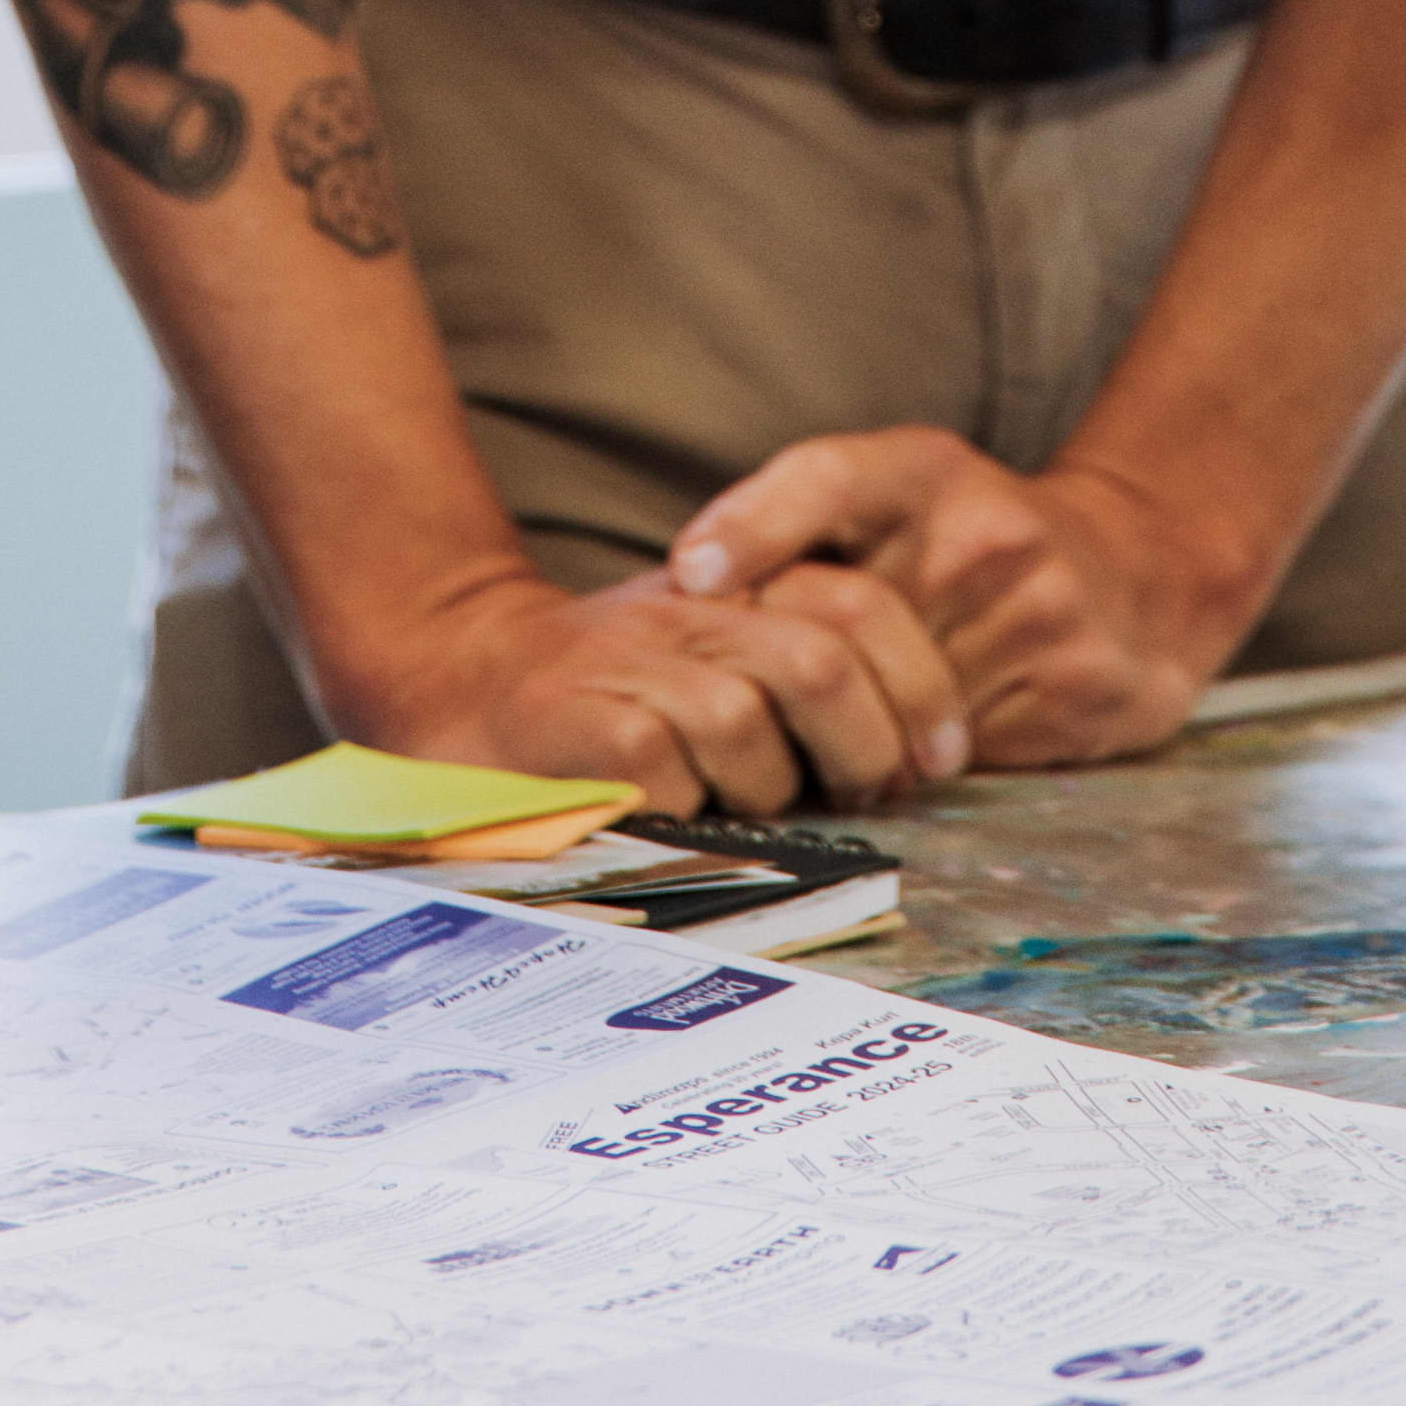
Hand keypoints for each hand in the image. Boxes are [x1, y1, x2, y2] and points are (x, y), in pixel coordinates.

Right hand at [346, 554, 971, 817]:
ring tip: (749, 813)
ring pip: (747, 722)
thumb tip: (918, 759)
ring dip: (767, 790)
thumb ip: (804, 682)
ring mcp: (635, 661)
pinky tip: (680, 820)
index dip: (921, 684)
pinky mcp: (583, 720)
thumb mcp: (715, 658)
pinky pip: (670, 768)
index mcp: (741, 586)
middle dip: (865, 748)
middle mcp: (692, 611)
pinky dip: (690, 810)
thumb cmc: (616, 695)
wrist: (463, 678)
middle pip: (821, 662)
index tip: (942, 757)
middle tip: (863, 799)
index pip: (860, 605)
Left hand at [671, 433, 1237, 767]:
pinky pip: (960, 752)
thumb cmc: (975, 537)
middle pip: (848, 621)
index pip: (830, 478)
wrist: (1143, 573)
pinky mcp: (1077, 689)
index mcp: (929, 470)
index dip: (753, 523)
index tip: (690, 574)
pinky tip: (911, 754)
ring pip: (899, 704)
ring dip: (850, 732)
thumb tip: (685, 591)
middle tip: (753, 706)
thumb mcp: (897, 492)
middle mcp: (986, 532)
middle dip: (791, 672)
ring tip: (831, 739)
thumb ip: (802, 523)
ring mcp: (1038, 613)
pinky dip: (916, 761)